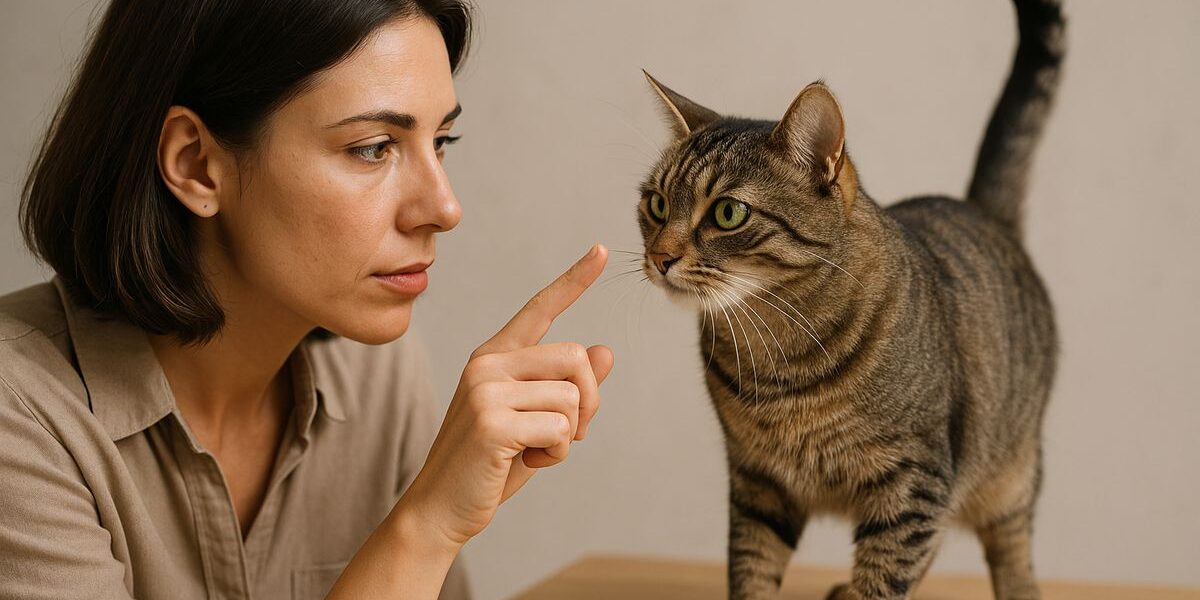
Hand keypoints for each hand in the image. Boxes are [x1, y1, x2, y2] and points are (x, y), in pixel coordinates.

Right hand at [396, 243, 613, 549]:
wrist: (440, 510)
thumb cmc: (489, 466)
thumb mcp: (534, 422)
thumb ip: (565, 387)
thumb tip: (606, 351)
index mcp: (494, 356)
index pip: (540, 309)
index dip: (574, 280)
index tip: (602, 250)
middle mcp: (488, 362)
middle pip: (577, 356)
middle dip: (588, 403)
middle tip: (566, 435)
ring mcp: (486, 389)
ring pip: (573, 397)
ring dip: (568, 436)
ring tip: (533, 451)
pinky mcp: (492, 421)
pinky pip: (559, 429)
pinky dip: (555, 455)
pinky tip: (524, 463)